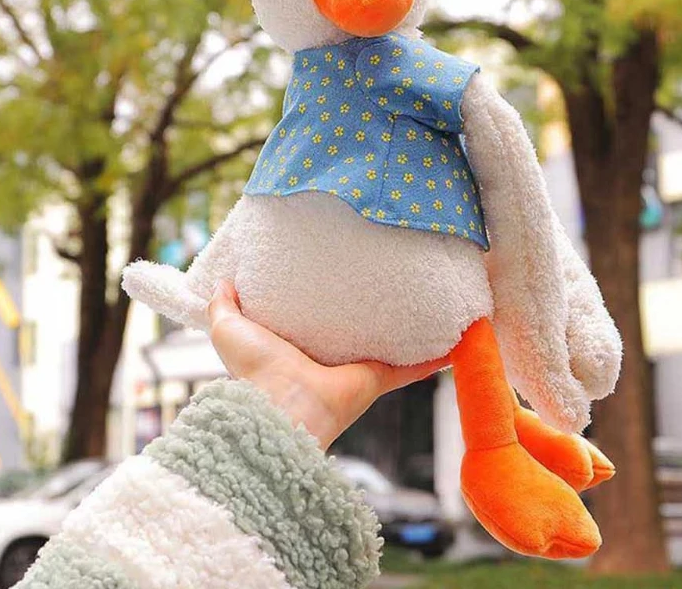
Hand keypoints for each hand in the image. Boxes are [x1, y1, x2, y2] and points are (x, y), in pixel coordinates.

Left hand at [208, 280, 448, 449]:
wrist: (281, 404)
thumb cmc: (254, 369)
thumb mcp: (228, 327)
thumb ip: (223, 304)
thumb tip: (224, 280)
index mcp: (300, 346)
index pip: (319, 320)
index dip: (328, 301)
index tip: (339, 276)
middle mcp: (333, 358)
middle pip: (360, 331)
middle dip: (375, 311)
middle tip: (390, 278)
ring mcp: (359, 368)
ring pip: (394, 345)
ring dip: (413, 330)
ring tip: (430, 302)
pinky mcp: (380, 376)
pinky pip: (416, 365)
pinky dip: (438, 355)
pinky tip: (458, 336)